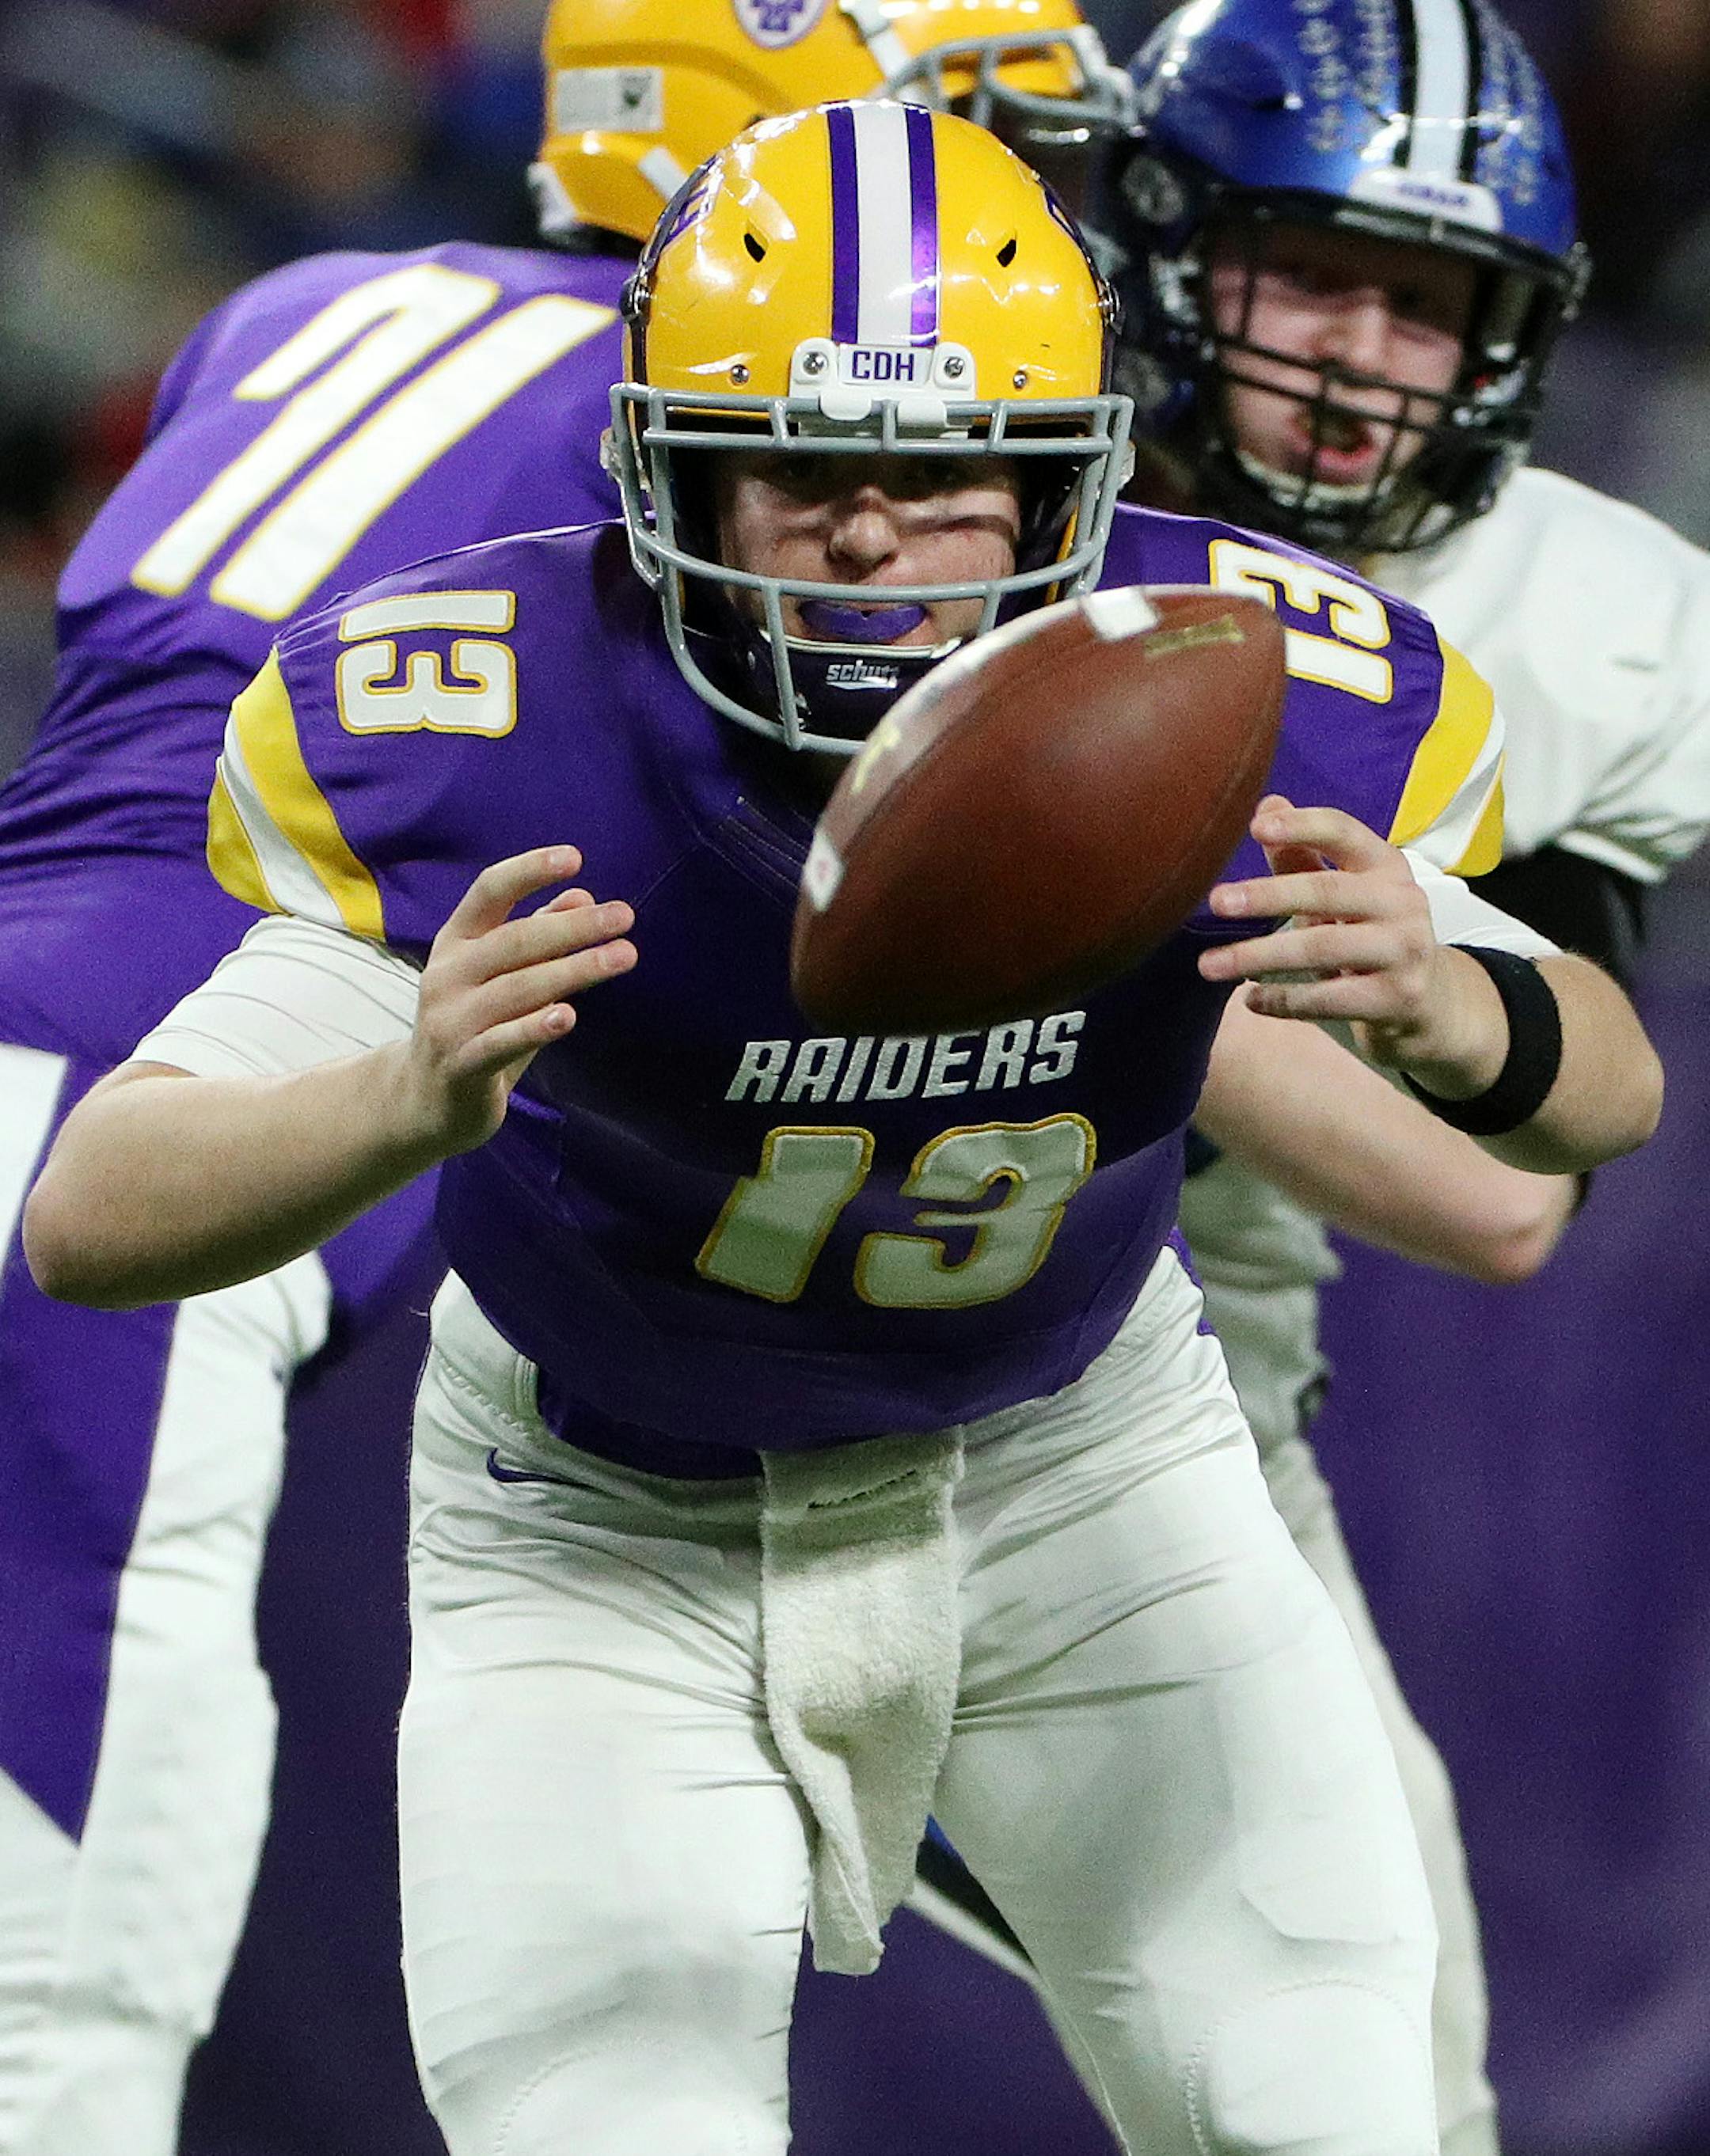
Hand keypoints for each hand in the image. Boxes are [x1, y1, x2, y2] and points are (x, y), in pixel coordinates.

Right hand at [398, 846, 635, 1156]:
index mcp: (456, 942)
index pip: (490, 893)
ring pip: (516, 989)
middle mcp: (447, 975)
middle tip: (624, 916)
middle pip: (513, 941)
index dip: (530, 871)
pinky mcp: (461, 1065)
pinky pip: (502, 1042)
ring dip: (573, 971)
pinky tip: (569, 1016)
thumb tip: (582, 895)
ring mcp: (450, 1021)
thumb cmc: (476, 1024)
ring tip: (622, 957)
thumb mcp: (503, 975)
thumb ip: (538, 937)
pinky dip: (535, 1028)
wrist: (426, 1098)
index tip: (575, 857)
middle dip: (573, 927)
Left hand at [1196, 796, 1502, 1087]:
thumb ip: (1301, 857)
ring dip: (1259, 956)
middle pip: (1326, 891)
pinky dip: (1284, 1000)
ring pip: (1322, 949)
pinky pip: (1329, 999)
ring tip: (1209, 965)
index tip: (1254, 827)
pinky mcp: (1398, 998)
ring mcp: (1404, 951)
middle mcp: (1402, 902)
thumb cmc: (1370, 936)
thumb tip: (1265, 805)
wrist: (1428, 1002)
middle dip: (1267, 896)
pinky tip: (1250, 1000)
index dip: (1302, 826)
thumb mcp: (1341, 895)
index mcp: (1385, 866)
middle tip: (1215, 902)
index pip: (1343, 833)